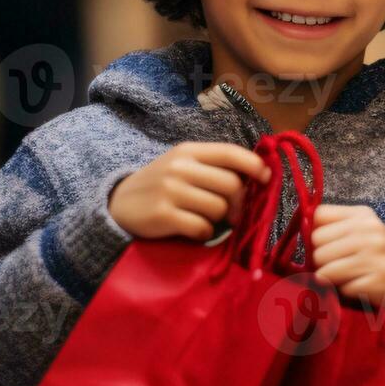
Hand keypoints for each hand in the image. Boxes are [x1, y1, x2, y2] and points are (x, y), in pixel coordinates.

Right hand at [108, 143, 270, 240]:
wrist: (118, 205)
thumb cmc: (160, 186)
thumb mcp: (183, 167)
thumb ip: (214, 167)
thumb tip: (258, 176)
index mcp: (188, 151)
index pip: (230, 152)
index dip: (255, 165)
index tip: (266, 177)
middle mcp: (179, 167)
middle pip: (231, 185)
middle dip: (240, 203)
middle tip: (234, 214)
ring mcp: (170, 190)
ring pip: (219, 208)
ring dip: (220, 220)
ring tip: (205, 219)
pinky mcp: (163, 215)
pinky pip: (202, 228)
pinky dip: (204, 234)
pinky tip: (193, 230)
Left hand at [308, 205, 384, 308]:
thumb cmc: (365, 257)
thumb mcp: (351, 234)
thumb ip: (326, 227)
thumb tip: (301, 226)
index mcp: (362, 215)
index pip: (318, 216)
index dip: (315, 234)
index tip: (326, 245)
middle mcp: (373, 230)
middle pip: (317, 243)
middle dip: (320, 260)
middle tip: (336, 265)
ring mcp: (378, 255)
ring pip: (325, 269)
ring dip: (330, 278)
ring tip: (345, 277)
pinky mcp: (380, 279)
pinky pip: (342, 288)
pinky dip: (344, 292)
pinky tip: (357, 286)